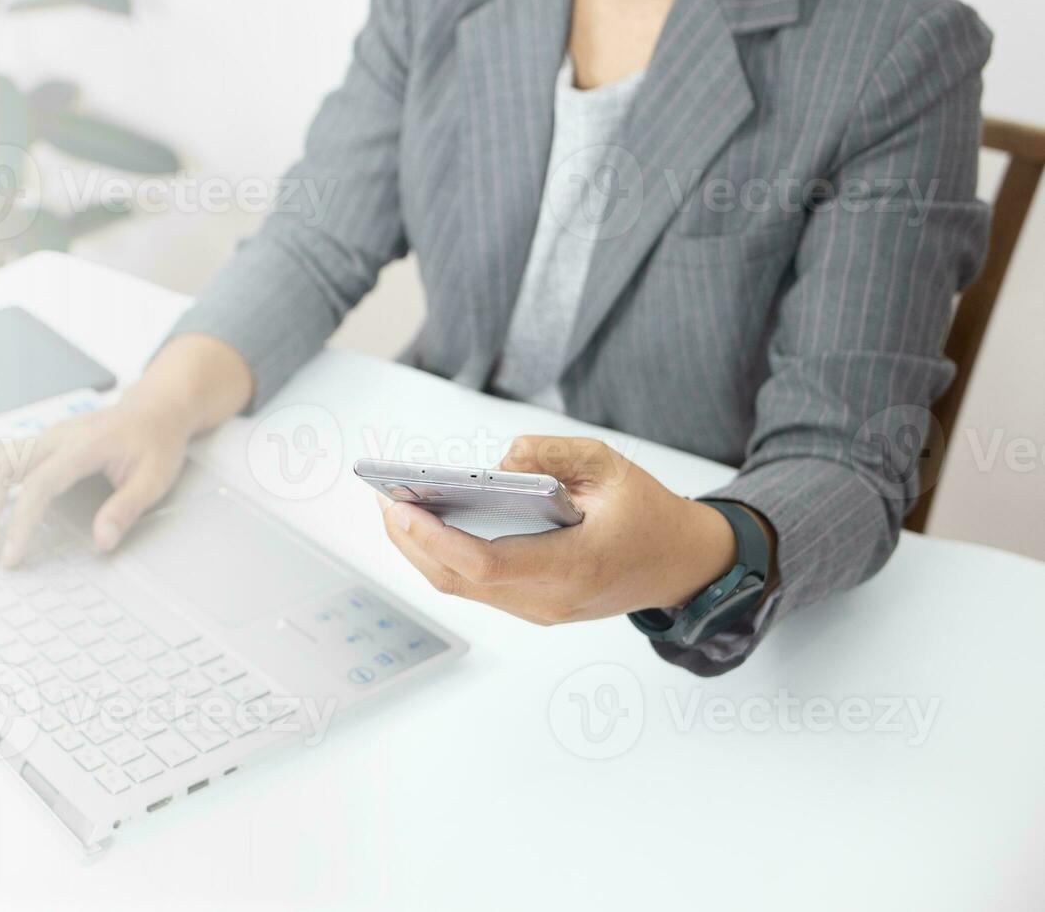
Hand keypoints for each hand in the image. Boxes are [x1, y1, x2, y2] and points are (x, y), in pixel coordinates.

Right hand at [0, 334, 254, 566]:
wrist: (155, 408)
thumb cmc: (155, 442)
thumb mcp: (154, 479)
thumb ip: (125, 510)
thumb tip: (102, 541)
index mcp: (83, 446)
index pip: (39, 485)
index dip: (21, 522)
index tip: (11, 554)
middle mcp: (56, 437)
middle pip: (2, 466)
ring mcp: (45, 436)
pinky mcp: (40, 441)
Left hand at [379, 436, 736, 624]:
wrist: (683, 565)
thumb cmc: (648, 514)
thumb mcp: (611, 466)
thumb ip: (555, 453)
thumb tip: (499, 462)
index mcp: (572, 567)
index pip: (484, 563)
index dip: (433, 538)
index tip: (398, 506)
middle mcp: (549, 599)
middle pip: (458, 579)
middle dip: (410, 540)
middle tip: (380, 497)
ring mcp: (539, 610)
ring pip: (461, 586)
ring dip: (420, 550)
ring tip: (392, 507)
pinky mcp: (532, 606)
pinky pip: (476, 585)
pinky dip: (444, 556)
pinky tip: (426, 523)